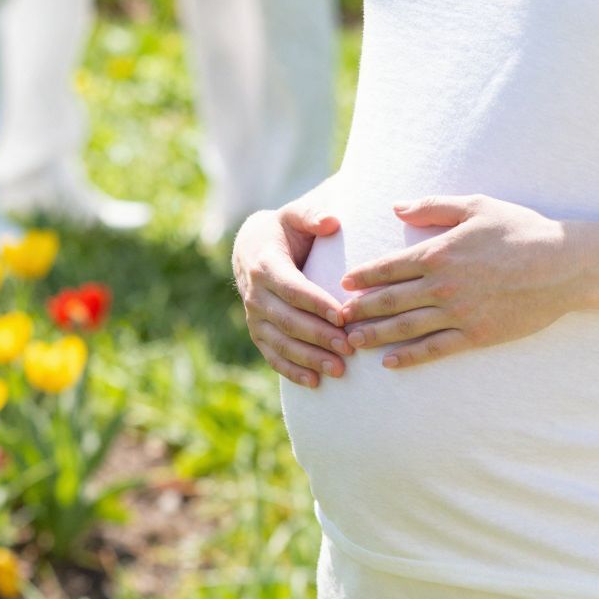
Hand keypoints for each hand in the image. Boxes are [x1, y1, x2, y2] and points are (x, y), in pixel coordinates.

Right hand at [232, 202, 353, 386]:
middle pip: (288, 320)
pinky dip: (291, 370)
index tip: (342, 316)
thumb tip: (332, 221)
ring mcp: (254, 316)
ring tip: (339, 370)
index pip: (292, 288)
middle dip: (318, 336)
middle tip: (349, 347)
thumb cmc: (283, 230)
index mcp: (266, 265)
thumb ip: (311, 216)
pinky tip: (314, 382)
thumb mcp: (293, 216)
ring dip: (309, 358)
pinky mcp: (257, 332)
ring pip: (280, 342)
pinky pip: (272, 355)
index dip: (316, 303)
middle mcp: (256, 294)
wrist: (250, 248)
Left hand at [339, 194, 595, 368]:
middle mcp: (442, 285)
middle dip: (360, 309)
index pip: (390, 266)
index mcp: (439, 252)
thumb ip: (432, 206)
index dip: (364, 276)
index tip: (344, 283)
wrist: (562, 264)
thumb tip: (396, 207)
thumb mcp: (475, 206)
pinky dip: (410, 357)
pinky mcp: (476, 335)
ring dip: (376, 335)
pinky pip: (435, 349)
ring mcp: (458, 313)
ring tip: (353, 342)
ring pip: (406, 327)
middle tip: (336, 318)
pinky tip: (391, 362)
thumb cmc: (520, 229)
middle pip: (390, 300)